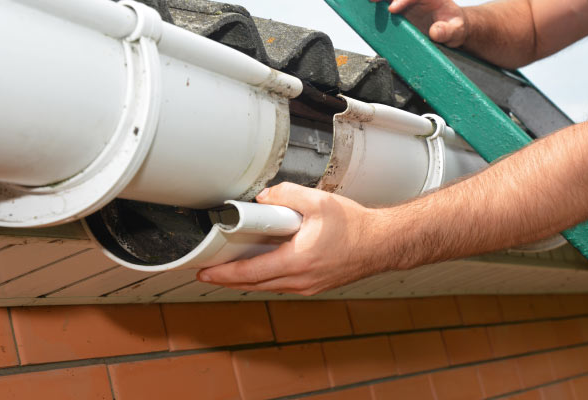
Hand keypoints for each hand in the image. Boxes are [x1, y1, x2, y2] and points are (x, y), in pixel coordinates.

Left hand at [197, 183, 392, 295]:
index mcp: (297, 261)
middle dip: (229, 279)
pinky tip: (264, 265)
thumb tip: (264, 198)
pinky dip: (267, 277)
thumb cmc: (356, 227)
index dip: (223, 274)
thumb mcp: (318, 201)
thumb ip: (286, 195)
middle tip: (210, 272)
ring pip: (268, 286)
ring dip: (248, 278)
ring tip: (232, 267)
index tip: (205, 272)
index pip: (250, 272)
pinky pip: (283, 284)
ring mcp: (308, 286)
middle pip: (254, 284)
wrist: (381, 243)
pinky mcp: (315, 285)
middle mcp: (301, 280)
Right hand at [371, 0, 467, 46]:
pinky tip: (365, 5)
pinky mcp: (399, 7)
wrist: (452, 26)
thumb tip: (434, 32)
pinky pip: (387, 1)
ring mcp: (407, 1)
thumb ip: (447, 30)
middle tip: (372, 0)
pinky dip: (377, 2)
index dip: (403, 0)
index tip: (393, 9)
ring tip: (367, 1)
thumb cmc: (455, 26)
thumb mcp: (456, 30)